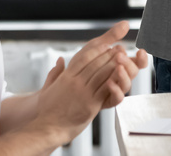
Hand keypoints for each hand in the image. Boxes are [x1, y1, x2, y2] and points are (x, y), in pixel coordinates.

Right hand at [34, 22, 147, 139]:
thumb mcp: (48, 88)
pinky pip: (106, 89)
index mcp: (67, 76)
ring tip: (124, 57)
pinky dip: (115, 79)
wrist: (47, 128)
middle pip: (97, 62)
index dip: (98, 48)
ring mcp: (83, 93)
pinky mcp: (91, 104)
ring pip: (103, 73)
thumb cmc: (48, 108)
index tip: (108, 43)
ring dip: (115, 63)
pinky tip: (120, 73)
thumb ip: (55, 73)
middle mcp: (75, 82)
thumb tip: (60, 60)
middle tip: (121, 48)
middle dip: (110, 54)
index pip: (84, 56)